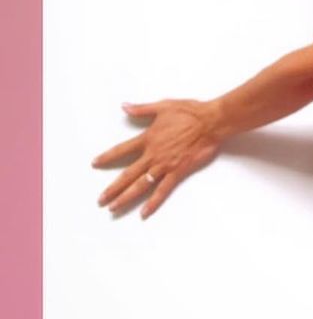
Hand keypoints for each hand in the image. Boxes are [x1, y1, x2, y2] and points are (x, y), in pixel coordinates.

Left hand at [93, 99, 222, 218]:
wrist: (211, 122)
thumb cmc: (190, 112)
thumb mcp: (163, 106)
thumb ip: (142, 109)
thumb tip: (125, 106)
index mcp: (148, 138)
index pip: (122, 149)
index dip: (107, 157)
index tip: (95, 163)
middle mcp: (153, 154)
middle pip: (127, 174)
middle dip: (112, 188)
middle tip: (101, 199)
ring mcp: (164, 165)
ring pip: (141, 185)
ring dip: (126, 197)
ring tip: (114, 207)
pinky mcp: (178, 171)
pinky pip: (163, 190)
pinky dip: (153, 202)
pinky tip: (144, 212)